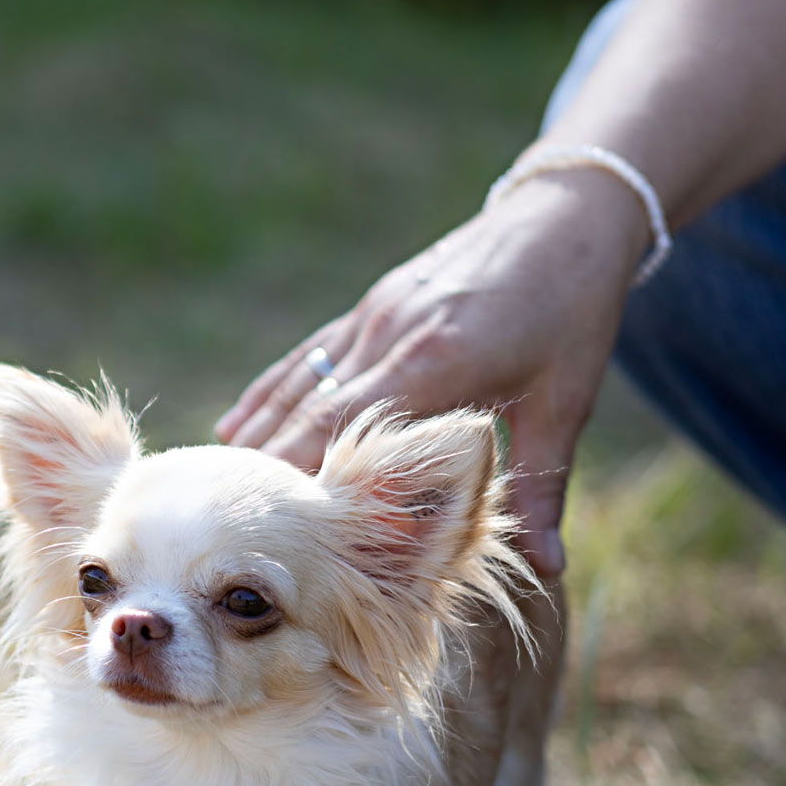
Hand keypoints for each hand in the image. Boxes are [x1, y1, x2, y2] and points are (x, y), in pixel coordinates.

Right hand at [215, 172, 649, 576]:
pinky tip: (233, 429)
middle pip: (306, 408)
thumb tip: (549, 572)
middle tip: (222, 526)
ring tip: (210, 492)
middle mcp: (390, 333)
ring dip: (255, 435)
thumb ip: (545, 488)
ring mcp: (372, 315)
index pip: (347, 423)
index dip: (299, 473)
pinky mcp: (368, 306)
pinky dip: (268, 395)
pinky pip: (306, 358)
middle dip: (263, 469)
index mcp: (438, 358)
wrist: (565, 213)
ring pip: (296, 383)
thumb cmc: (575, 308)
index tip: (268, 529)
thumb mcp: (568, 400)